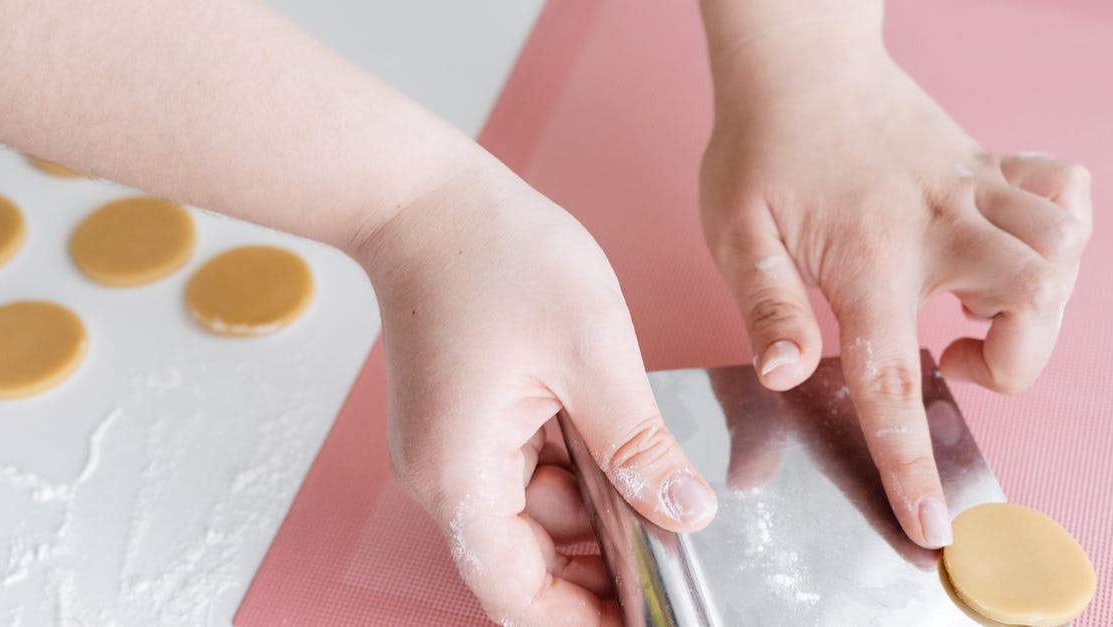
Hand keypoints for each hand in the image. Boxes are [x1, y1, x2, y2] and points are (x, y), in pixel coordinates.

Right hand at [355, 163, 717, 625]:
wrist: (427, 198)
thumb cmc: (492, 257)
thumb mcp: (591, 354)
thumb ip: (639, 446)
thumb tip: (685, 513)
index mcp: (463, 474)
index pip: (521, 595)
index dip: (587, 621)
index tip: (649, 621)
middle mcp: (446, 475)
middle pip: (530, 559)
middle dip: (606, 560)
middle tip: (678, 542)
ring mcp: (453, 449)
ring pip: (537, 513)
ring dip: (598, 506)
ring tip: (656, 475)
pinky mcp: (466, 423)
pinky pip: (528, 470)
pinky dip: (577, 467)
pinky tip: (615, 440)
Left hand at [699, 22, 1090, 548]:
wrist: (794, 62)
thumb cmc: (758, 148)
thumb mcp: (738, 234)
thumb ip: (767, 307)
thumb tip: (788, 374)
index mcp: (866, 258)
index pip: (894, 378)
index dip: (912, 461)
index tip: (932, 523)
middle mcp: (937, 222)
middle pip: (1033, 303)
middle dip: (1014, 358)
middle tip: (950, 356)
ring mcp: (971, 187)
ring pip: (1062, 248)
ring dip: (1041, 300)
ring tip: (974, 308)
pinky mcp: (987, 160)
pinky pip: (1065, 189)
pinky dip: (1059, 231)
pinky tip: (1006, 250)